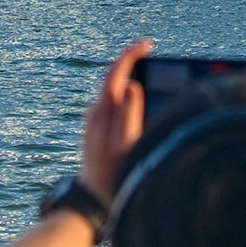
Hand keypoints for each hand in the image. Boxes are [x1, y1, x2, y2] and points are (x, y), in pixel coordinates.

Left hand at [79, 40, 149, 199]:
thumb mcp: (124, 145)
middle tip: (154, 55)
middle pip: (115, 78)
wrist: (91, 202)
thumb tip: (131, 85)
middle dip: (134, 64)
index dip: (131, 53)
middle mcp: (96, 112)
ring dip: (132, 80)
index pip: (115, 71)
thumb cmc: (111, 177)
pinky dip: (129, 99)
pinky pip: (116, 106)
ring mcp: (96, 121)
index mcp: (102, 110)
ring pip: (115, 92)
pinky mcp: (99, 131)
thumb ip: (128, 115)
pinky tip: (143, 105)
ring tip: (154, 76)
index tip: (149, 44)